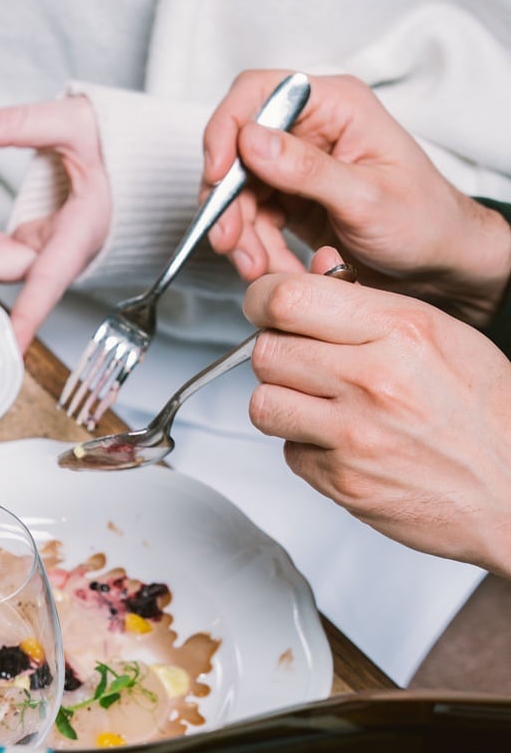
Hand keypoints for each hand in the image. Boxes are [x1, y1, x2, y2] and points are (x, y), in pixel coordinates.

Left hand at [0, 96, 110, 351]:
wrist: (132, 157)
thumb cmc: (119, 144)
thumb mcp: (76, 122)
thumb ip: (20, 124)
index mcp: (77, 235)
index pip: (46, 283)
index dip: (24, 317)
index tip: (6, 350)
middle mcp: (52, 254)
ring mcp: (33, 254)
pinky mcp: (19, 247)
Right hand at [204, 70, 510, 326]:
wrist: (438, 263)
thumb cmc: (422, 222)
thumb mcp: (366, 198)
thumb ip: (307, 169)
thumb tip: (251, 140)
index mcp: (336, 107)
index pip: (259, 93)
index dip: (227, 129)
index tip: (216, 175)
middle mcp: (312, 130)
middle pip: (238, 151)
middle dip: (229, 202)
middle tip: (229, 242)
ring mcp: (298, 166)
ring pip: (240, 193)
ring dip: (240, 236)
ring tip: (258, 270)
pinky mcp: (291, 201)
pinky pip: (253, 221)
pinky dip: (254, 250)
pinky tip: (271, 270)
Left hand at [245, 247, 510, 575]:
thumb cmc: (487, 414)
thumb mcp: (443, 336)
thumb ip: (371, 307)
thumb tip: (314, 270)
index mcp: (403, 330)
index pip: (291, 299)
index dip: (265, 300)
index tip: (266, 305)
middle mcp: (374, 379)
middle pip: (267, 351)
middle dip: (276, 353)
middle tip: (298, 360)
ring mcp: (354, 435)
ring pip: (264, 404)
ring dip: (281, 402)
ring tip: (316, 403)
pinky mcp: (341, 481)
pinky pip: (289, 453)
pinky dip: (305, 448)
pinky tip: (341, 442)